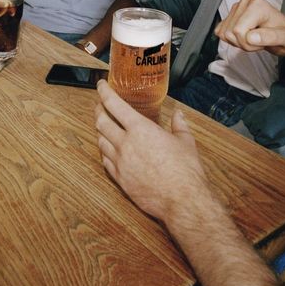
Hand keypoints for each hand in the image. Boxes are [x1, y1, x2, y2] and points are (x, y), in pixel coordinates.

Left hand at [94, 81, 210, 223]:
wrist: (181, 200)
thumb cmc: (185, 171)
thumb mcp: (185, 141)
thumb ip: (179, 125)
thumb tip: (178, 115)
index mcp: (141, 129)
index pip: (115, 105)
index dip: (105, 92)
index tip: (101, 85)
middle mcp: (126, 144)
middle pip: (101, 122)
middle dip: (98, 110)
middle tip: (100, 105)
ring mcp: (120, 162)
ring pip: (100, 141)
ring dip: (99, 130)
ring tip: (103, 125)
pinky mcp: (120, 179)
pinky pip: (105, 161)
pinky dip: (104, 151)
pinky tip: (108, 149)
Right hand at [215, 0, 284, 55]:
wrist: (284, 32)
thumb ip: (270, 37)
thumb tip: (251, 37)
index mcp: (258, 5)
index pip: (239, 31)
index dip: (249, 43)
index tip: (264, 41)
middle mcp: (246, 2)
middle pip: (230, 33)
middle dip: (244, 44)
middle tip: (260, 41)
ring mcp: (237, 7)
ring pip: (224, 34)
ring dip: (239, 42)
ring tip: (255, 38)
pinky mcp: (230, 14)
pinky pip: (220, 32)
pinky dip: (232, 39)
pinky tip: (246, 36)